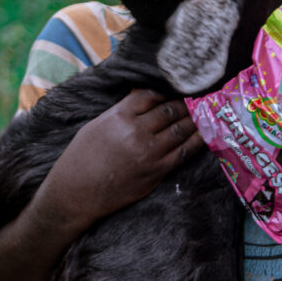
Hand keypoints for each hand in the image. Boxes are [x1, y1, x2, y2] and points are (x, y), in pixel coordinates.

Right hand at [0, 90, 203, 280]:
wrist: (78, 192)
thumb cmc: (81, 157)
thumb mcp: (96, 125)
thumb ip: (121, 111)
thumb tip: (141, 97)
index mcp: (119, 116)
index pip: (150, 95)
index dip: (164, 91)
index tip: (173, 88)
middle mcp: (136, 132)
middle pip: (169, 110)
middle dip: (183, 102)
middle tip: (194, 97)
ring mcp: (149, 152)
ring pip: (180, 129)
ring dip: (193, 118)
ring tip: (201, 111)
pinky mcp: (157, 171)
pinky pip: (184, 152)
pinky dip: (196, 140)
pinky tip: (203, 132)